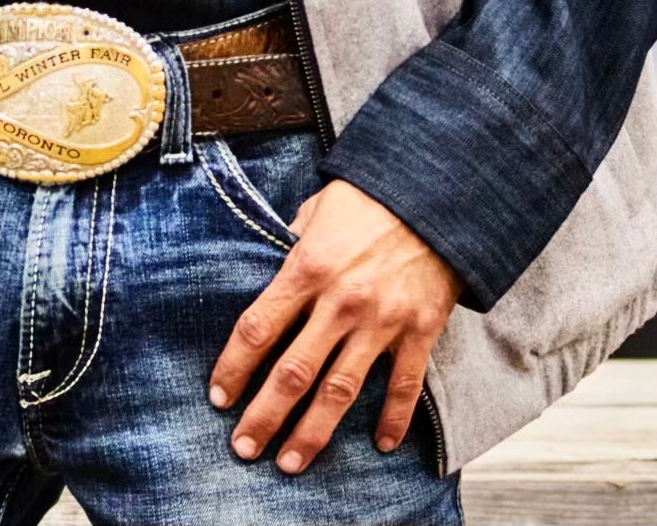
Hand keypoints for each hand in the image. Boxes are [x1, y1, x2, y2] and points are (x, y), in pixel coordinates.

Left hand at [208, 180, 457, 472]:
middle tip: (244, 448)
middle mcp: (340, 301)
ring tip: (291, 462)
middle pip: (292, 372)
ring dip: (313, 432)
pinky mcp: (420, 331)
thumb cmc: (369, 199)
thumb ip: (290, 244)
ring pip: (340, 391)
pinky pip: (404, 386)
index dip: (234, 368)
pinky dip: (394, 419)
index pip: (257, 329)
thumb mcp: (317, 210)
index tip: (218, 397)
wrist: (438, 194)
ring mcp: (381, 321)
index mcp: (307, 268)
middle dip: (264, 416)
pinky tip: (382, 445)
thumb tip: (267, 269)